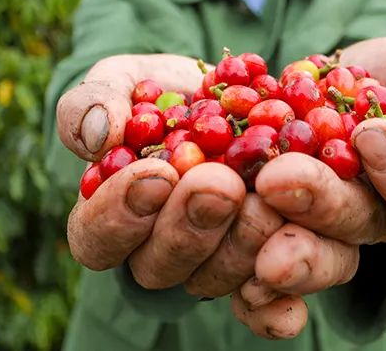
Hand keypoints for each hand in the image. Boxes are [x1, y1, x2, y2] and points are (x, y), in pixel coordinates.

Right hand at [57, 54, 283, 296]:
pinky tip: (293, 301)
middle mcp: (158, 251)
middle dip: (191, 225)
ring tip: (266, 195)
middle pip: (160, 266)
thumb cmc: (160, 91)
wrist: (233, 91)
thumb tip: (99, 135)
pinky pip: (268, 300)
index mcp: (109, 215)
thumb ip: (93, 103)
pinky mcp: (263, 262)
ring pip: (217, 279)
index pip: (97, 236)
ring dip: (242, 243)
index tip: (156, 175)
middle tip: (222, 184)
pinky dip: (278, 304)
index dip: (121, 215)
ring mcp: (212, 263)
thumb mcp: (120, 81)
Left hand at [229, 35, 385, 337]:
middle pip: (359, 230)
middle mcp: (374, 222)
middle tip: (278, 177)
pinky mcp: (273, 239)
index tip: (372, 135)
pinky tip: (237, 280)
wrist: (319, 83)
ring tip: (248, 208)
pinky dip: (254, 291)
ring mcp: (324, 236)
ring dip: (282, 244)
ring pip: (312, 257)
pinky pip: (265, 279)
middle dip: (322, 205)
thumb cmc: (384, 76)